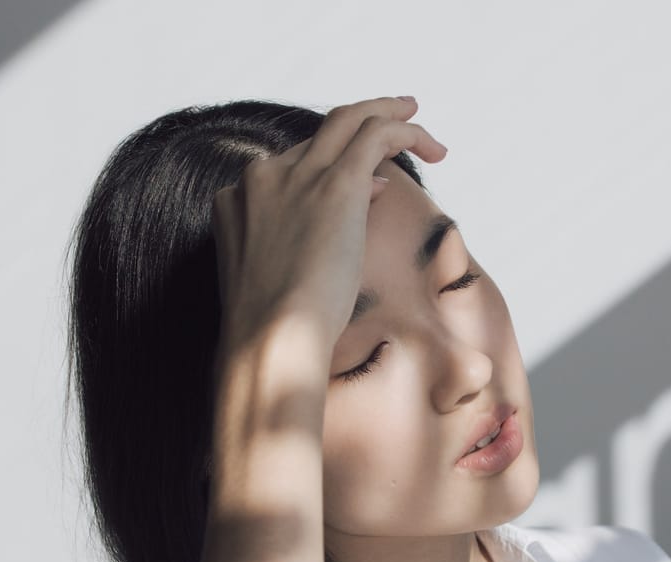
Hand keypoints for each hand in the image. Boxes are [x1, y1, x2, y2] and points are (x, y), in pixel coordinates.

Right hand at [210, 96, 446, 367]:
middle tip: (396, 117)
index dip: (330, 170)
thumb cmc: (274, 333)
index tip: (368, 185)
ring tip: (416, 118)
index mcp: (237, 203)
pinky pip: (375, 133)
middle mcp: (262, 179)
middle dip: (358, 123)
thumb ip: (299, 244)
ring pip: (348, 120)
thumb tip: (349, 211)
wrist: (271, 340)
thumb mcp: (277, 282)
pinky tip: (433, 147)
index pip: (291, 169)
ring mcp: (296, 176)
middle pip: (318, 136)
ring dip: (386, 114)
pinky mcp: (335, 183)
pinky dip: (405, 130)